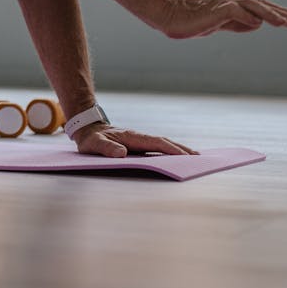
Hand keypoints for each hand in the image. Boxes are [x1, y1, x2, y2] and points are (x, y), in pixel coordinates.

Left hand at [73, 123, 197, 157]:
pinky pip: (157, 149)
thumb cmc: (90, 138)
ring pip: (163, 144)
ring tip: (194, 158)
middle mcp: (139, 137)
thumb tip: (121, 154)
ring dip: (178, 150)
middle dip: (181, 149)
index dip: (170, 149)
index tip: (185, 157)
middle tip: (199, 158)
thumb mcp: (93, 143)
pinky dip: (169, 152)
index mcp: (132, 137)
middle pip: (164, 142)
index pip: (156, 142)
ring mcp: (140, 141)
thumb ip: (105, 148)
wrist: (87, 128)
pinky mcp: (138, 146)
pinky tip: (176, 158)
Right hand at [158, 0, 286, 38]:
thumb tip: (257, 23)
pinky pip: (235, 11)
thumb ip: (237, 24)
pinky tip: (258, 23)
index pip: (259, 7)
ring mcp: (223, 3)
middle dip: (280, 12)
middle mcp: (231, 1)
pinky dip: (247, 17)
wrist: (168, 15)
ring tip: (285, 22)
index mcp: (232, 4)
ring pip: (252, 6)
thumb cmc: (190, 20)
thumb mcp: (219, 24)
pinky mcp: (215, 9)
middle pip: (261, 4)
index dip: (277, 13)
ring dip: (270, 14)